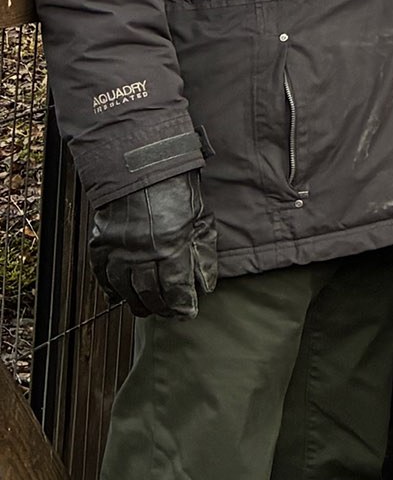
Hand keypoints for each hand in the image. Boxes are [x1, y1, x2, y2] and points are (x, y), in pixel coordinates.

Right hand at [88, 174, 218, 319]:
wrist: (141, 167)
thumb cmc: (175, 191)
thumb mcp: (200, 220)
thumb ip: (203, 255)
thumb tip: (204, 285)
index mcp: (170, 246)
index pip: (176, 289)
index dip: (182, 305)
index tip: (187, 312)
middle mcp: (142, 253)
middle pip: (150, 294)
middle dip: (161, 307)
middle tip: (168, 312)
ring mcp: (118, 250)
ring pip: (125, 290)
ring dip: (137, 302)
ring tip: (147, 308)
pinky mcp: (101, 245)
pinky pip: (103, 276)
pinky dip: (112, 289)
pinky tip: (120, 296)